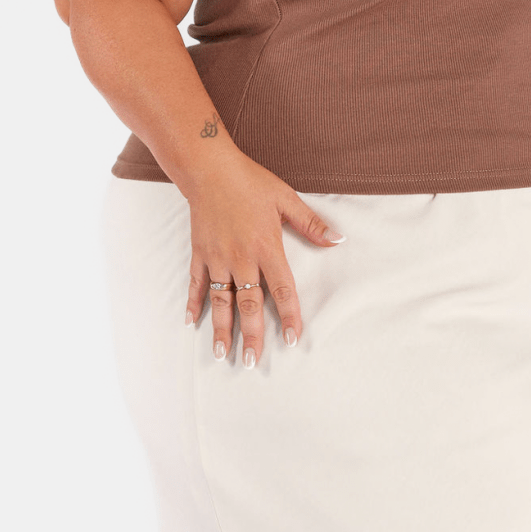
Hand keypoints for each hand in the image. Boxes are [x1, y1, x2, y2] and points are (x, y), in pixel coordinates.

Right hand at [183, 155, 344, 365]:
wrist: (209, 169)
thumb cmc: (250, 182)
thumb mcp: (286, 199)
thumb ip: (311, 224)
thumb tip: (338, 240)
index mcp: (267, 247)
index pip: (282, 290)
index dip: (290, 317)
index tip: (293, 340)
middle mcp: (241, 258)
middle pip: (249, 305)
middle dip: (251, 336)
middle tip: (252, 363)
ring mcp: (218, 258)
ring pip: (221, 301)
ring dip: (221, 329)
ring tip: (223, 353)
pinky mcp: (200, 253)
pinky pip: (197, 284)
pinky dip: (194, 303)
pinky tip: (192, 323)